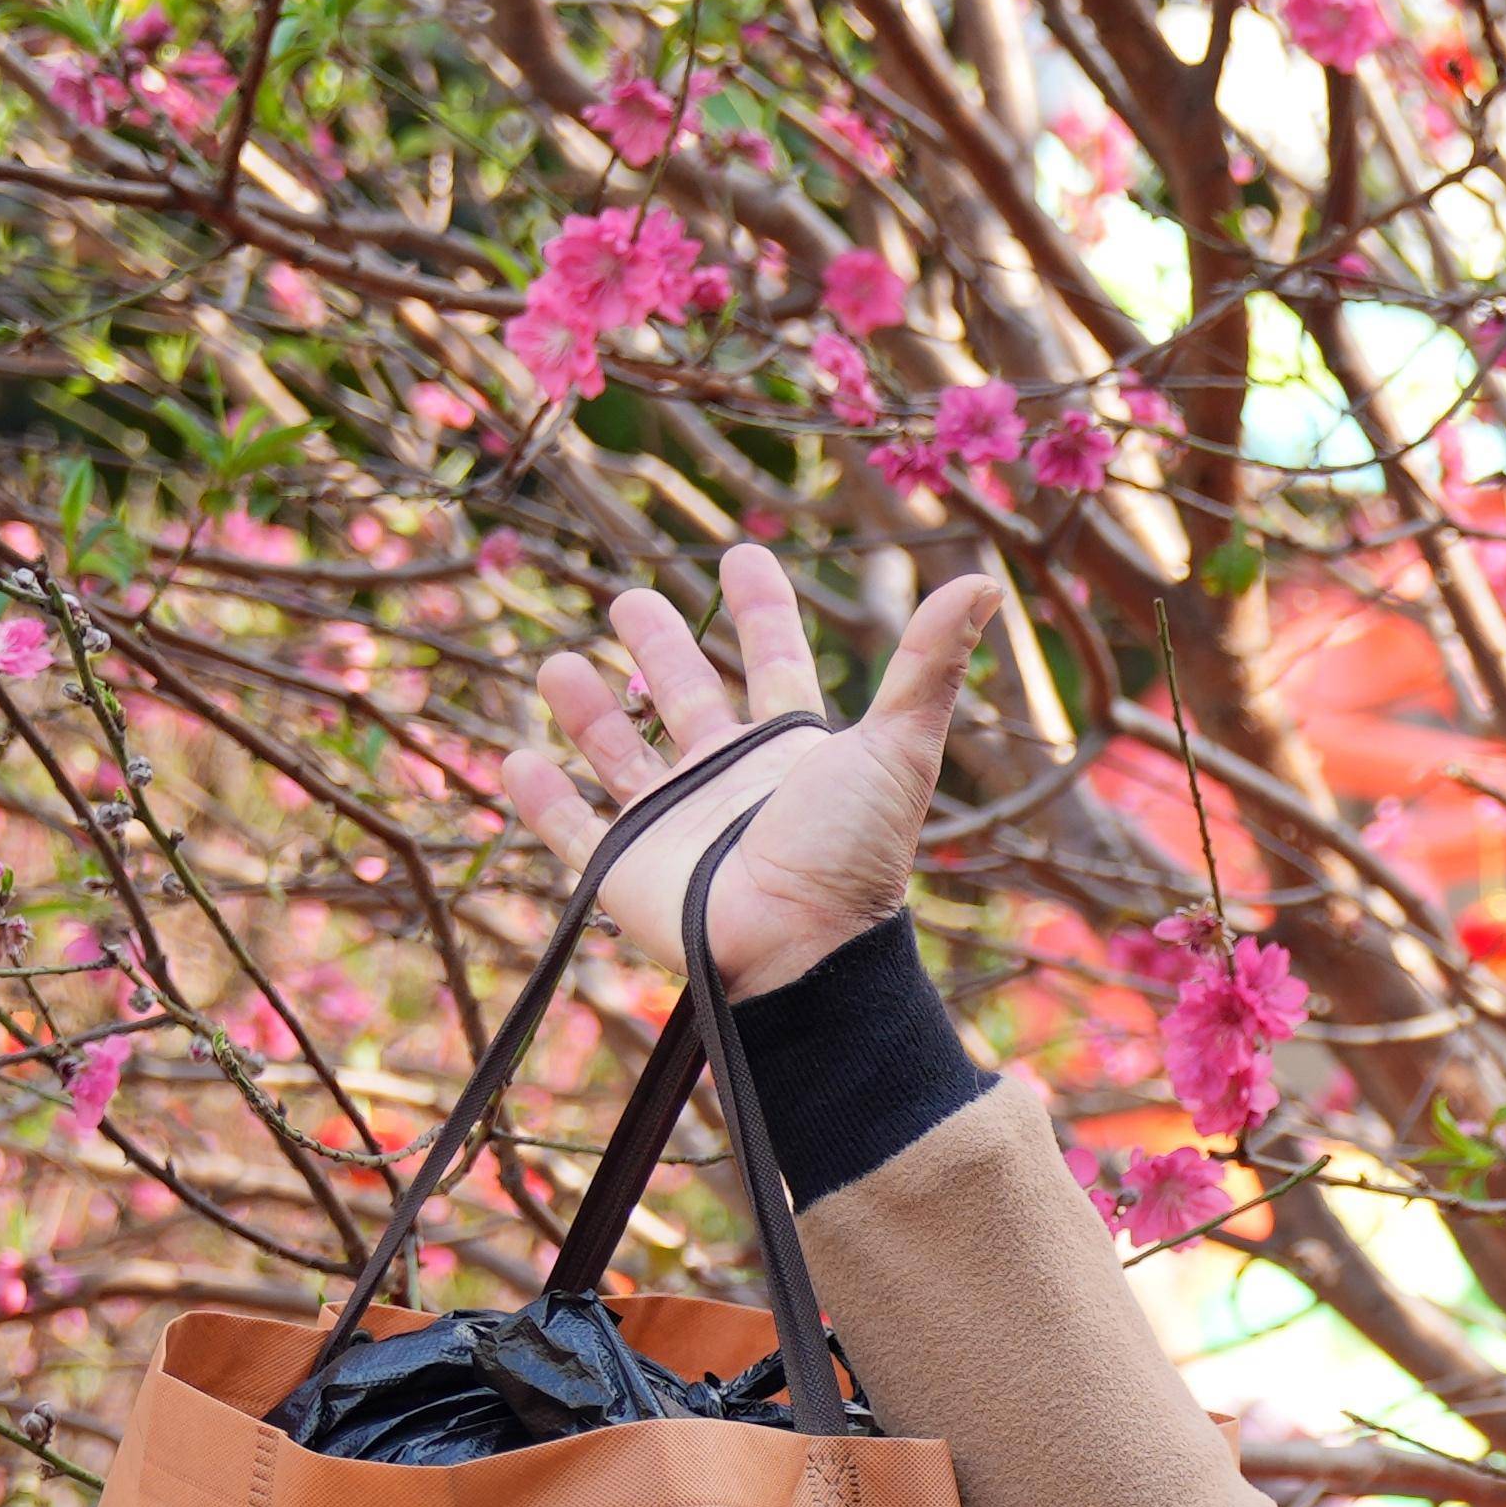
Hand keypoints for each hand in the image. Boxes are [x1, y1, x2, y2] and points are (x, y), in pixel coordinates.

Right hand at [505, 542, 1012, 999]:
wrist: (797, 951)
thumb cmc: (849, 853)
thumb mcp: (896, 749)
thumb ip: (929, 666)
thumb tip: (986, 580)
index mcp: (790, 752)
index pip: (774, 663)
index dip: (761, 610)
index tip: (739, 556)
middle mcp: (730, 781)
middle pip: (687, 698)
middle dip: (659, 649)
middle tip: (627, 598)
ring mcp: (674, 825)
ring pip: (621, 754)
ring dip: (588, 711)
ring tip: (558, 664)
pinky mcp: (625, 869)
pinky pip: (573, 831)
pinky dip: (541, 798)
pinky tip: (519, 757)